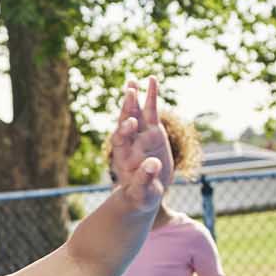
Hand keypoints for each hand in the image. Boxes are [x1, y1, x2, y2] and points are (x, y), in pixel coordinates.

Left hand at [110, 76, 170, 214]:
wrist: (145, 192)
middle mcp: (130, 142)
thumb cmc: (141, 196)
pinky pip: (151, 110)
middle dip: (127, 108)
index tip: (130, 124)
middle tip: (129, 92)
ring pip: (136, 112)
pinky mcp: (153, 131)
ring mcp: (141, 134)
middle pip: (125, 121)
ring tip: (132, 81)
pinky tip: (151, 79)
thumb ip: (145, 178)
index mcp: (123, 156)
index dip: (124, 131)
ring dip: (134, 97)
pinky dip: (151, 95)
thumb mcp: (143, 191)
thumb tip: (153, 165)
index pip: (121, 140)